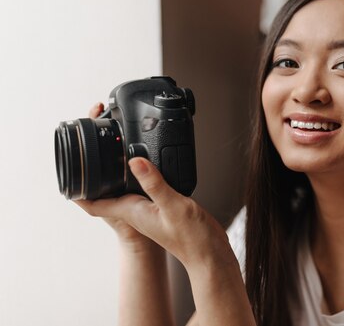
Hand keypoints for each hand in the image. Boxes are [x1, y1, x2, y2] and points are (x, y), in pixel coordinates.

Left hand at [76, 157, 234, 270]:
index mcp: (132, 212)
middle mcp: (137, 211)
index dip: (78, 192)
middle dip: (93, 179)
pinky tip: (145, 170)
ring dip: (113, 178)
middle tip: (85, 159)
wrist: (208, 253)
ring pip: (123, 192)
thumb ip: (154, 183)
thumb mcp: (173, 205)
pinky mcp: (162, 207)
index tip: (67, 176)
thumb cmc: (191, 237)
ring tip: (107, 160)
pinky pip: (142, 191)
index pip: (94, 204)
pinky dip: (138, 179)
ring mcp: (148, 210)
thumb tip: (134, 161)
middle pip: (105, 195)